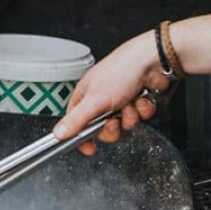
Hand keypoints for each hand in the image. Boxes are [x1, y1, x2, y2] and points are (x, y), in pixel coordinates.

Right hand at [50, 31, 172, 154]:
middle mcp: (102, 98)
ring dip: (130, 116)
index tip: (90, 149)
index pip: (78, 123)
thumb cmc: (121, 70)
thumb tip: (58, 133)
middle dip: (113, 127)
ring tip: (130, 103)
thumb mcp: (95, 100)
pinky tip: (141, 98)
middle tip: (114, 120)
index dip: (83, 137)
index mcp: (86, 96)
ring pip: (124, 123)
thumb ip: (76, 120)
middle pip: (103, 128)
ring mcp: (121, 99)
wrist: (152, 60)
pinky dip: (142, 109)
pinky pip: (139, 116)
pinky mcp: (138, 100)